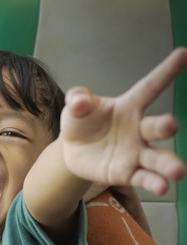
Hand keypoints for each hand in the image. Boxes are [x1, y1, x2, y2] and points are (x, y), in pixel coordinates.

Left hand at [60, 47, 186, 194]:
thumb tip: (79, 101)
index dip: (166, 71)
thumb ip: (78, 100)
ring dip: (168, 164)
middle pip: (155, 127)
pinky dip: (153, 182)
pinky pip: (144, 177)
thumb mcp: (75, 108)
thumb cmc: (81, 122)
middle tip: (170, 126)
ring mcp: (136, 152)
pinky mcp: (128, 172)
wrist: (72, 151)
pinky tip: (162, 186)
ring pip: (157, 158)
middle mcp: (139, 129)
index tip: (182, 53)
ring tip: (177, 171)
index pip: (149, 87)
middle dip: (164, 126)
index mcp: (129, 107)